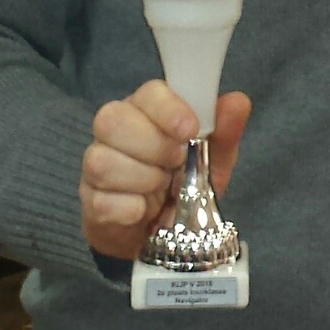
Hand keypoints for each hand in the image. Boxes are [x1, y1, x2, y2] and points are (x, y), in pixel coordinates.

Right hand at [78, 80, 249, 263]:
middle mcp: (115, 130)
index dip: (167, 109)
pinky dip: (130, 210)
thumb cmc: (187, 184)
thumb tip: (238, 101)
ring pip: (101, 161)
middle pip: (112, 119)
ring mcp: (97, 164)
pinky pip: (101, 201)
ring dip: (142, 180)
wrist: (166, 236)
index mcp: (147, 110)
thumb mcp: (214, 161)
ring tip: (160, 190)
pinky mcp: (90, 201)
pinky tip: (143, 211)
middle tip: (176, 163)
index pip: (147, 93)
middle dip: (152, 146)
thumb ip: (224, 132)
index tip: (190, 130)